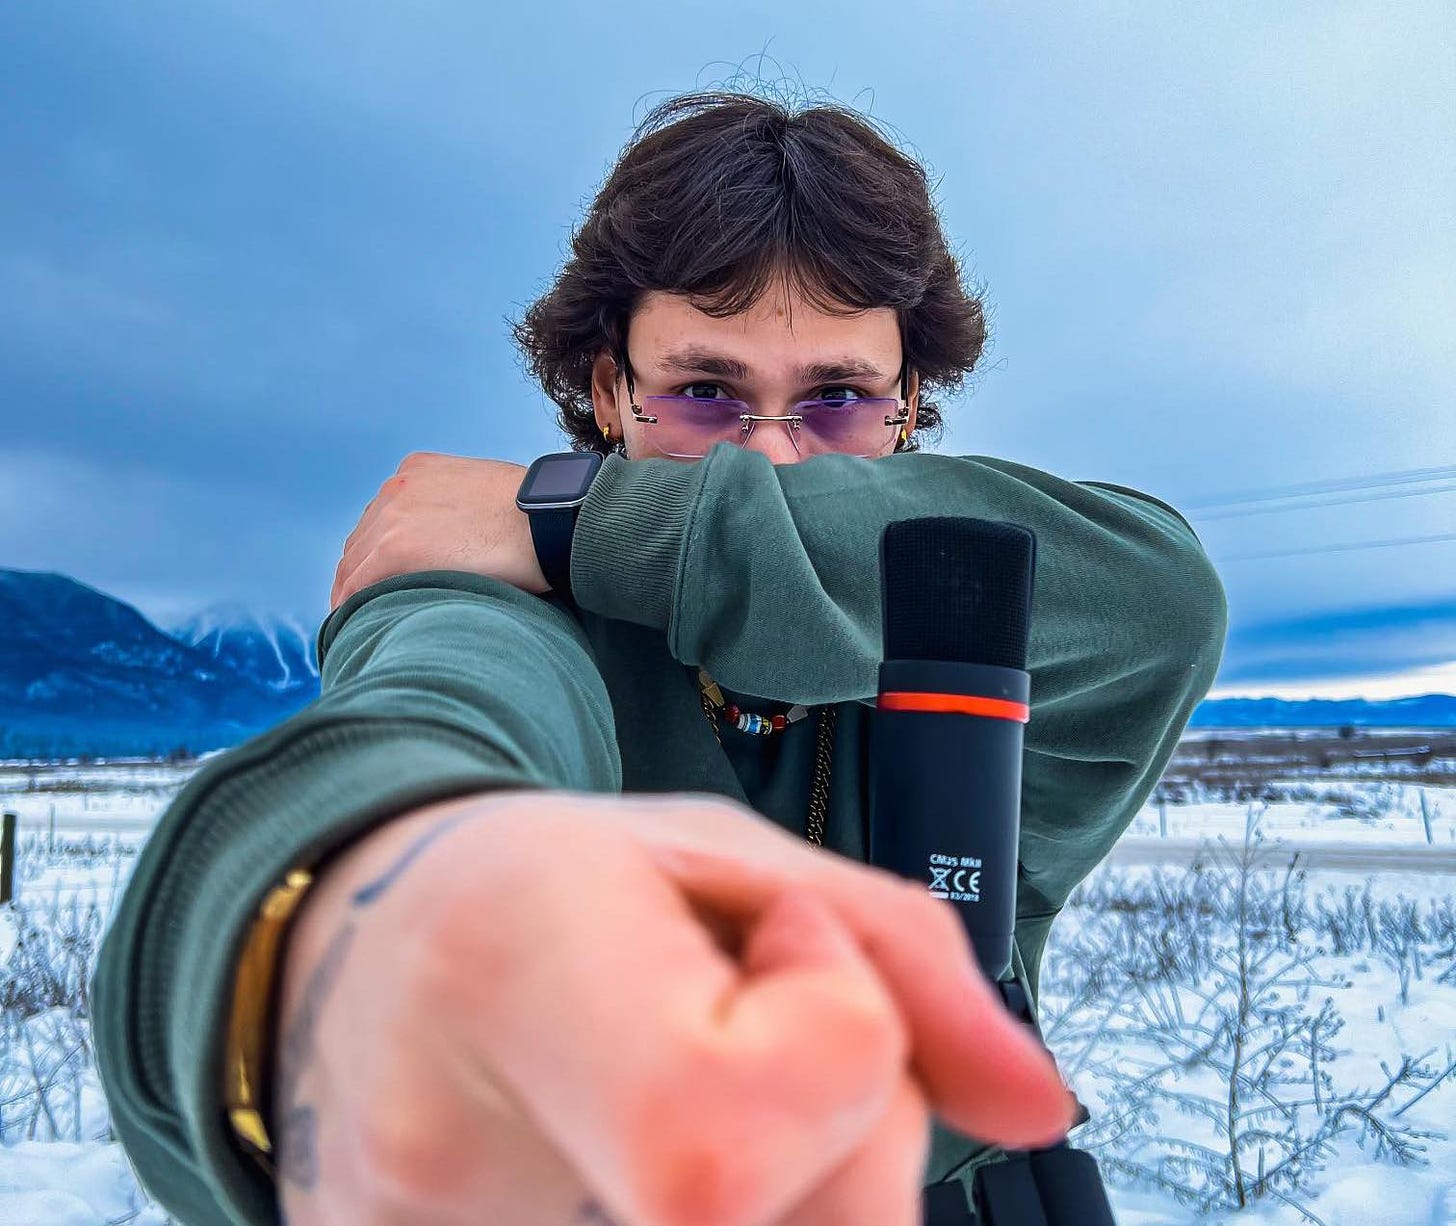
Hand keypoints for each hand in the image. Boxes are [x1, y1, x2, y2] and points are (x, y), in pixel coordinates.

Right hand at [273, 788, 1075, 1225]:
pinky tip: (663, 1170)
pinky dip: (750, 1217)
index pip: (732, 1125)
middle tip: (740, 1044)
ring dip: (796, 1197)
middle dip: (844, 1139)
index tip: (771, 947)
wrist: (358, 965)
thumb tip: (1039, 1107)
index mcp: (514, 978)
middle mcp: (445, 1171)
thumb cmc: (549, 889)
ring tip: (692, 1115)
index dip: (827, 1027)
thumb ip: (903, 962)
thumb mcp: (725, 854)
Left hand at [331, 452, 545, 610]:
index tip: (381, 576)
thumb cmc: (538, 516)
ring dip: (353, 590)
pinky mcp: (395, 548)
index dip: (378, 549)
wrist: (551, 520)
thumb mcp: (488, 495)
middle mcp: (397, 487)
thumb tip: (463, 542)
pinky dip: (350, 604)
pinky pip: (357, 583)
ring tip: (356, 620)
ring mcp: (392, 516)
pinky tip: (353, 624)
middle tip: (363, 604)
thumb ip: (462, 511)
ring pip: (354, 562)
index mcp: (419, 471)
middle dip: (361, 571)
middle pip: (363, 538)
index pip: (385, 516)